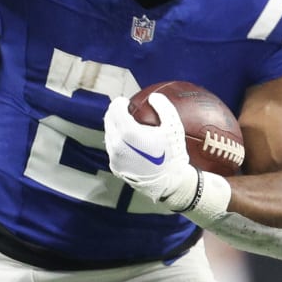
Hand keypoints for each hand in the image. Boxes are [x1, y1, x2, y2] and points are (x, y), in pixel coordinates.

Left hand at [103, 93, 197, 210]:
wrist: (169, 183)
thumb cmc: (172, 154)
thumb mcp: (174, 127)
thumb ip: (164, 107)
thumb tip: (154, 97)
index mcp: (128, 132)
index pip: (115, 108)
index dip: (120, 102)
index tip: (126, 101)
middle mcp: (117, 144)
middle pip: (108, 120)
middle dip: (114, 112)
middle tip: (124, 110)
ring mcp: (114, 156)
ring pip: (108, 134)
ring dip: (114, 126)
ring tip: (126, 125)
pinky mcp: (115, 166)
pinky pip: (112, 148)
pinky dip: (116, 141)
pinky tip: (127, 142)